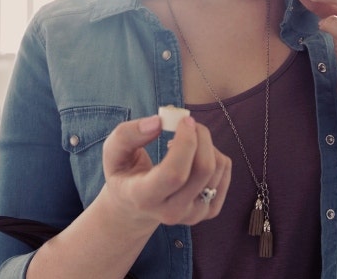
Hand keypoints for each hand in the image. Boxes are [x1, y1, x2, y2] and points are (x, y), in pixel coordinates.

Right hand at [99, 114, 231, 227]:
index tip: (184, 121)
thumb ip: (127, 134)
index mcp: (143, 198)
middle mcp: (171, 212)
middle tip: (187, 122)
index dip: (185, 143)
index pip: (174, 174)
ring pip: (217, 168)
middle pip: (203, 170)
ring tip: (184, 141)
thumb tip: (158, 122)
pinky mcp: (210, 211)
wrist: (134, 207)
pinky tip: (193, 156)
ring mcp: (193, 214)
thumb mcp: (112, 152)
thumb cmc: (123, 174)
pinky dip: (214, 154)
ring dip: (205, 143)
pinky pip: (224, 171)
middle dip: (200, 136)